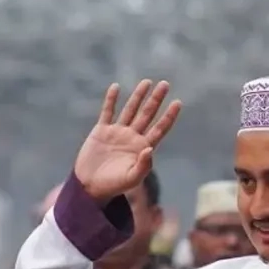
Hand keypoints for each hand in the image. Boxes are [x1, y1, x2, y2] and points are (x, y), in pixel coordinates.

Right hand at [74, 80, 182, 202]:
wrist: (91, 186)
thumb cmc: (114, 185)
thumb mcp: (132, 179)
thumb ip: (144, 165)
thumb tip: (150, 149)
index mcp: (143, 148)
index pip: (160, 128)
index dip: (169, 116)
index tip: (178, 102)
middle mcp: (133, 137)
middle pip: (147, 114)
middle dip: (156, 99)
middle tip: (165, 84)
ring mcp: (117, 132)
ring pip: (130, 110)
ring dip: (138, 96)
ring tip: (147, 82)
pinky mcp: (101, 131)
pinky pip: (107, 112)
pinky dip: (111, 100)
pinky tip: (116, 87)